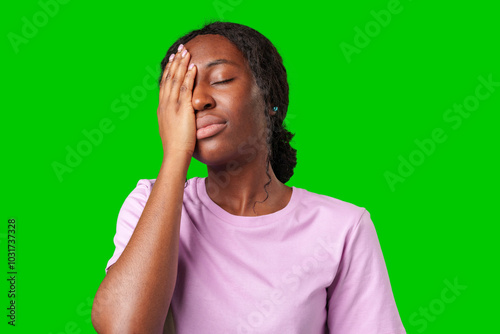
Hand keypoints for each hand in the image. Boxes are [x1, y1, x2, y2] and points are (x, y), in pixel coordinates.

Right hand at [157, 44, 196, 160]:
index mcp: (162, 108)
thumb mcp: (172, 129)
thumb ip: (175, 119)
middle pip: (169, 78)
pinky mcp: (182, 109)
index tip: (172, 59)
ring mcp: (172, 106)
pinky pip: (185, 88)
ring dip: (181, 64)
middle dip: (175, 62)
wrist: (175, 154)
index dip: (168, 70)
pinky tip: (193, 66)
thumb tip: (179, 118)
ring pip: (175, 80)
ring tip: (186, 52)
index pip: (165, 84)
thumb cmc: (176, 146)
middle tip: (179, 49)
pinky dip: (188, 76)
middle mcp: (165, 104)